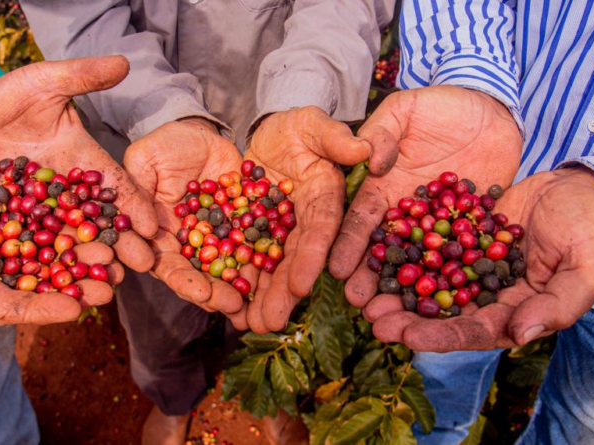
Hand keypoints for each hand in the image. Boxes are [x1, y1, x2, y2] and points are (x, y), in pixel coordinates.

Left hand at [0, 56, 155, 272]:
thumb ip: (80, 76)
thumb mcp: (43, 82)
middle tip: (143, 266)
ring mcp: (41, 214)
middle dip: (122, 244)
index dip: (136, 205)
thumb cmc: (6, 98)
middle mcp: (68, 194)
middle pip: (99, 222)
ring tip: (106, 287)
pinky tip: (55, 290)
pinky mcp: (12, 226)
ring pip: (69, 242)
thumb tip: (124, 63)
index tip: (156, 227)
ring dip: (88, 264)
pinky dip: (42, 269)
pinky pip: (28, 249)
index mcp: (84, 164)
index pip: (116, 186)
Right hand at [0, 184, 123, 324]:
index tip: (73, 310)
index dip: (38, 311)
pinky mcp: (13, 226)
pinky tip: (98, 221)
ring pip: (49, 259)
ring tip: (115, 255)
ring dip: (81, 258)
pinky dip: (70, 227)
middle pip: (38, 288)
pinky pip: (46, 228)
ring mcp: (4, 253)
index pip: (4, 308)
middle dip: (75, 287)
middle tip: (111, 284)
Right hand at [123, 118, 246, 323]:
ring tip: (255, 300)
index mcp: (160, 237)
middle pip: (201, 275)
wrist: (202, 134)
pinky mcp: (242, 227)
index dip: (183, 281)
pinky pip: (254, 246)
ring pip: (229, 267)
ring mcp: (218, 239)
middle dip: (215, 292)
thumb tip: (145, 229)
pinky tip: (275, 272)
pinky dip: (262, 260)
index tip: (199, 292)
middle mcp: (190, 245)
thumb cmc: (165, 146)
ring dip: (241, 285)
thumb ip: (138, 189)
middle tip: (232, 305)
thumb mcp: (145, 159)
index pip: (168, 265)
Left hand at [237, 106, 396, 332]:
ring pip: (271, 267)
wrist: (268, 135)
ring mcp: (280, 231)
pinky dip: (239, 281)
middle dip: (284, 292)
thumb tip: (365, 149)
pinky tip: (228, 306)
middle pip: (295, 259)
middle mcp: (305, 221)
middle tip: (272, 323)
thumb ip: (334, 136)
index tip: (303, 286)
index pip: (321, 228)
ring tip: (250, 326)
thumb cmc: (296, 127)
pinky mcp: (255, 233)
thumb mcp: (313, 123)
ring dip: (262, 297)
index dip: (313, 257)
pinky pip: (245, 258)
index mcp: (325, 196)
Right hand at [330, 86, 522, 286]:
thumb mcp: (403, 109)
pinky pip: (466, 255)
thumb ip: (381, 133)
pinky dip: (458, 278)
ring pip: (423, 261)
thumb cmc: (440, 104)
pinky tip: (450, 305)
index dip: (348, 244)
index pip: (361, 219)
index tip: (335, 270)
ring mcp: (441, 224)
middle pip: (387, 250)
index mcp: (383, 187)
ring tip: (398, 317)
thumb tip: (372, 162)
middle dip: (371, 278)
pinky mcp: (475, 228)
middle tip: (360, 306)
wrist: (490, 107)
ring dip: (409, 289)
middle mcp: (408, 213)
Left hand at [361, 168, 593, 350]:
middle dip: (404, 318)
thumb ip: (558, 304)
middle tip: (371, 319)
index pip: (472, 332)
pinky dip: (400, 249)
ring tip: (361, 293)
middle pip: (438, 313)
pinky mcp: (454, 234)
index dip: (440, 336)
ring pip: (424, 281)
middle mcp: (482, 293)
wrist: (579, 183)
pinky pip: (423, 244)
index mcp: (512, 311)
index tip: (407, 337)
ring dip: (393, 289)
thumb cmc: (591, 228)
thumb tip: (519, 335)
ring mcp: (466, 263)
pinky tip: (373, 251)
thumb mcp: (588, 267)